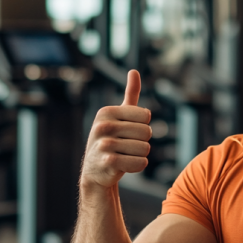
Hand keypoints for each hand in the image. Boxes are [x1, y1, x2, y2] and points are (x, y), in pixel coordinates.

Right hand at [80, 70, 152, 188]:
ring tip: (124, 155)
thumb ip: (130, 95)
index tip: (128, 131)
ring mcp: (104, 144)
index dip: (142, 126)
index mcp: (106, 111)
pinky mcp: (108, 162)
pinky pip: (141, 163)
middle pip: (147, 132)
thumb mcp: (118, 116)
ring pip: (145, 148)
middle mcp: (102, 125)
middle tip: (126, 146)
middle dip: (142, 142)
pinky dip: (137, 166)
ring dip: (139, 155)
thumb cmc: (111, 139)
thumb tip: (134, 71)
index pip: (146, 115)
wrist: (95, 170)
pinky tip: (124, 166)